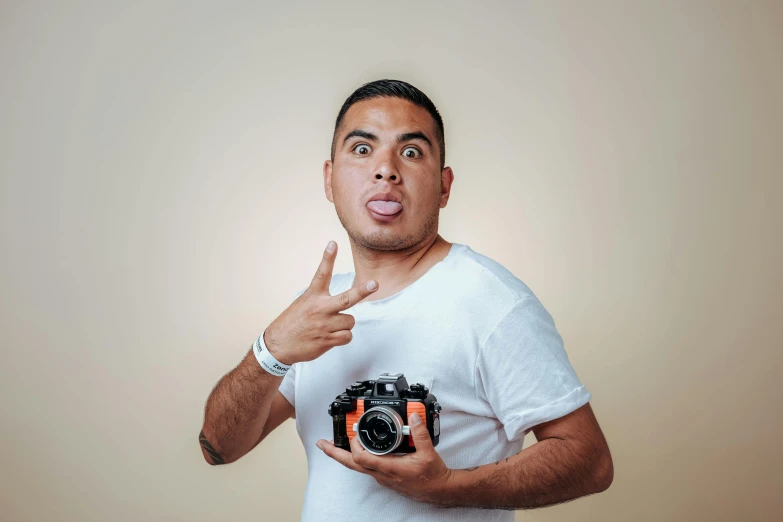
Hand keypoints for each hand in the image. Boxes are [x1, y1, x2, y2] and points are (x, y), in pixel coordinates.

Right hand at [264, 241, 377, 364]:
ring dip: (344, 325)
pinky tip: (331, 337)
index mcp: (312, 296)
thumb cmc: (293, 323)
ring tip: (330, 327)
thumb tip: (343, 304)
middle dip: (362, 291)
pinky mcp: (327, 340)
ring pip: (350, 321)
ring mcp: (324, 325)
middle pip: (347, 298)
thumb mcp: (303, 303)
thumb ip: (322, 301)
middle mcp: (319, 309)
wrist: (278, 345)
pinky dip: (343, 337)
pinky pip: (347, 336)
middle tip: (374, 284)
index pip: (322, 274)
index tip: (333, 243)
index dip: (328, 258)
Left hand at [316, 412, 452, 504]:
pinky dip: (359, 458)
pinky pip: (367, 467)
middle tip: (322, 444)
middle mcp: (382, 474)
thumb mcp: (428, 452)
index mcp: (388, 468)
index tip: (352, 432)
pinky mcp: (386, 477)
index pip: (361, 458)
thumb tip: (413, 418)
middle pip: (351, 465)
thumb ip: (419, 433)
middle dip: (335, 453)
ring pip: (358, 467)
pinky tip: (360, 450)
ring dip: (345, 456)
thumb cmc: (432, 476)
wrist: (439, 490)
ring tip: (336, 445)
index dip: (353, 445)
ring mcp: (382, 477)